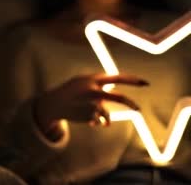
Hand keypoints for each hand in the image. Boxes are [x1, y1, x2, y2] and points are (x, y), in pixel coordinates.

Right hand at [34, 74, 148, 137]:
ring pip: (106, 114)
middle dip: (130, 103)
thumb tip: (116, 87)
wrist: (54, 104)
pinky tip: (85, 119)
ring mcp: (91, 104)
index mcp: (92, 79)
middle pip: (118, 97)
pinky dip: (95, 121)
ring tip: (98, 120)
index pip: (116, 77)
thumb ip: (98, 83)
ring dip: (105, 119)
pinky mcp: (89, 116)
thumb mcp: (82, 82)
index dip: (132, 80)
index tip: (145, 83)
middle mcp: (93, 90)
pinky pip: (99, 120)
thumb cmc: (70, 91)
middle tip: (139, 109)